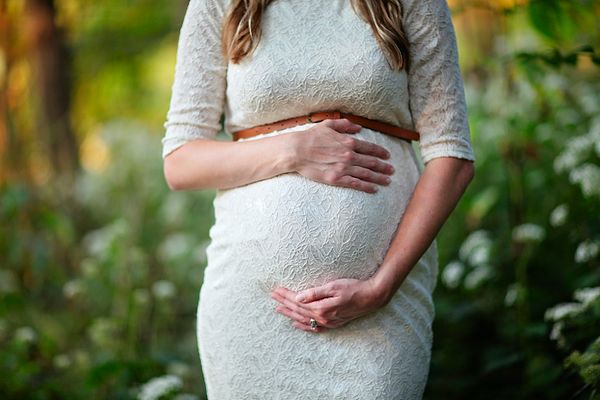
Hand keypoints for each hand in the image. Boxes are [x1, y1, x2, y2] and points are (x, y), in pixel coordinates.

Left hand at [270, 278, 385, 332]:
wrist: (371, 298)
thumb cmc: (353, 288)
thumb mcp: (333, 286)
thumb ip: (315, 293)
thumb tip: (298, 297)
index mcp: (321, 307)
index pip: (298, 300)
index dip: (286, 295)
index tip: (276, 290)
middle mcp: (323, 317)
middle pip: (298, 310)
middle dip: (284, 303)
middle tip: (273, 297)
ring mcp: (328, 322)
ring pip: (304, 318)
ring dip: (290, 313)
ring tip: (278, 309)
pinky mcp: (333, 323)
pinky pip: (314, 327)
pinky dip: (303, 326)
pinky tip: (295, 323)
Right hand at [289, 118, 394, 193]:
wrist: (297, 151)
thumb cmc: (310, 137)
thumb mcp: (328, 125)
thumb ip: (345, 125)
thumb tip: (358, 127)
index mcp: (348, 142)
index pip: (370, 148)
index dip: (380, 152)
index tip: (388, 156)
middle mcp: (349, 155)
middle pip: (372, 162)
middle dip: (384, 167)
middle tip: (392, 170)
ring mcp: (344, 168)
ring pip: (367, 174)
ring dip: (379, 178)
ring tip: (388, 181)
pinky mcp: (337, 179)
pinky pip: (356, 184)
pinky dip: (367, 186)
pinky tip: (374, 189)